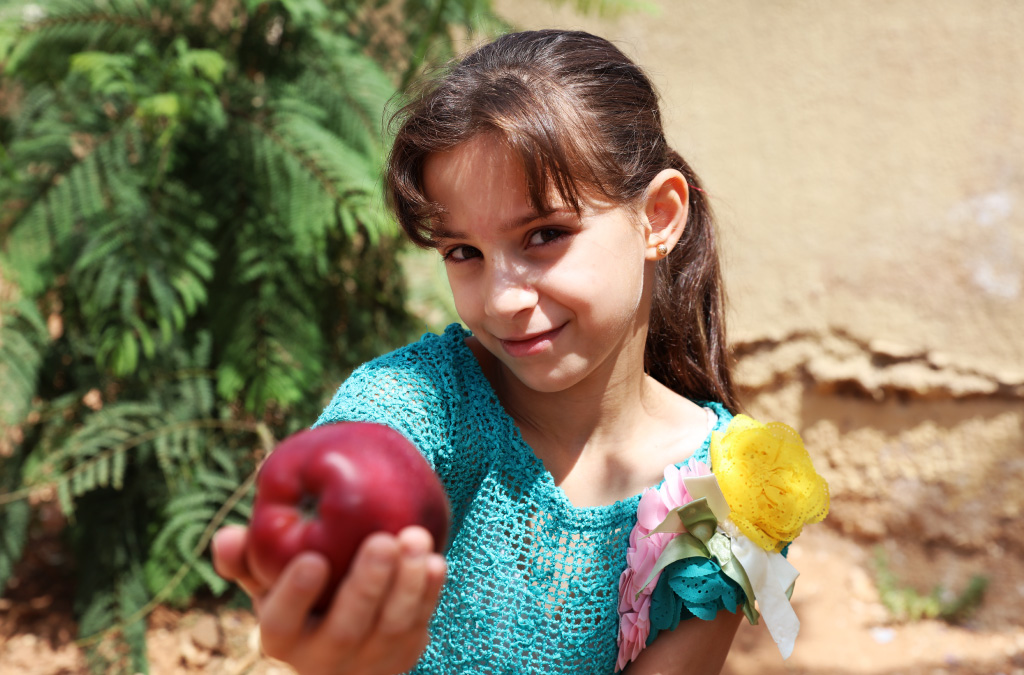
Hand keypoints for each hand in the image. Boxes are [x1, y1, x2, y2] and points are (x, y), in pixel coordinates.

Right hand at [212, 524, 446, 674]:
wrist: (343, 642)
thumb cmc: (300, 597)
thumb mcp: (267, 582)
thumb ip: (247, 560)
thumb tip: (228, 537)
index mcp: (281, 637)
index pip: (282, 621)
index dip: (296, 594)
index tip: (313, 559)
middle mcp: (321, 658)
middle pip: (346, 626)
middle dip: (367, 583)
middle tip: (382, 540)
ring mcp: (366, 661)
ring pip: (390, 627)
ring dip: (407, 583)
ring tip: (416, 537)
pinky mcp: (402, 654)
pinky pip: (419, 624)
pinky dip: (428, 593)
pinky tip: (434, 561)